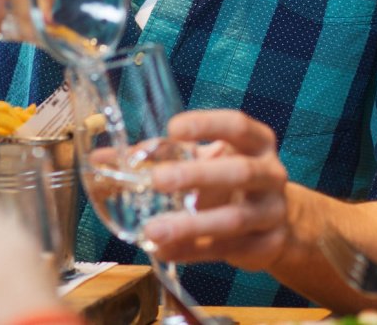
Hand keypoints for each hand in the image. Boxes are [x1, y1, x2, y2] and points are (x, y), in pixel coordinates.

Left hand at [140, 109, 291, 270]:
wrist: (275, 223)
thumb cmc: (228, 181)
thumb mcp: (202, 161)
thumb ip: (158, 157)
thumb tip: (101, 158)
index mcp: (257, 143)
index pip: (237, 126)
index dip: (207, 125)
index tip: (173, 129)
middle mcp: (271, 174)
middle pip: (239, 171)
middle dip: (197, 175)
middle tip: (158, 179)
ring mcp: (272, 212)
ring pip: (234, 218)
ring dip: (191, 225)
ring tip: (153, 229)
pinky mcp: (266, 246)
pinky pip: (226, 250)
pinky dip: (192, 251)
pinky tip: (164, 250)